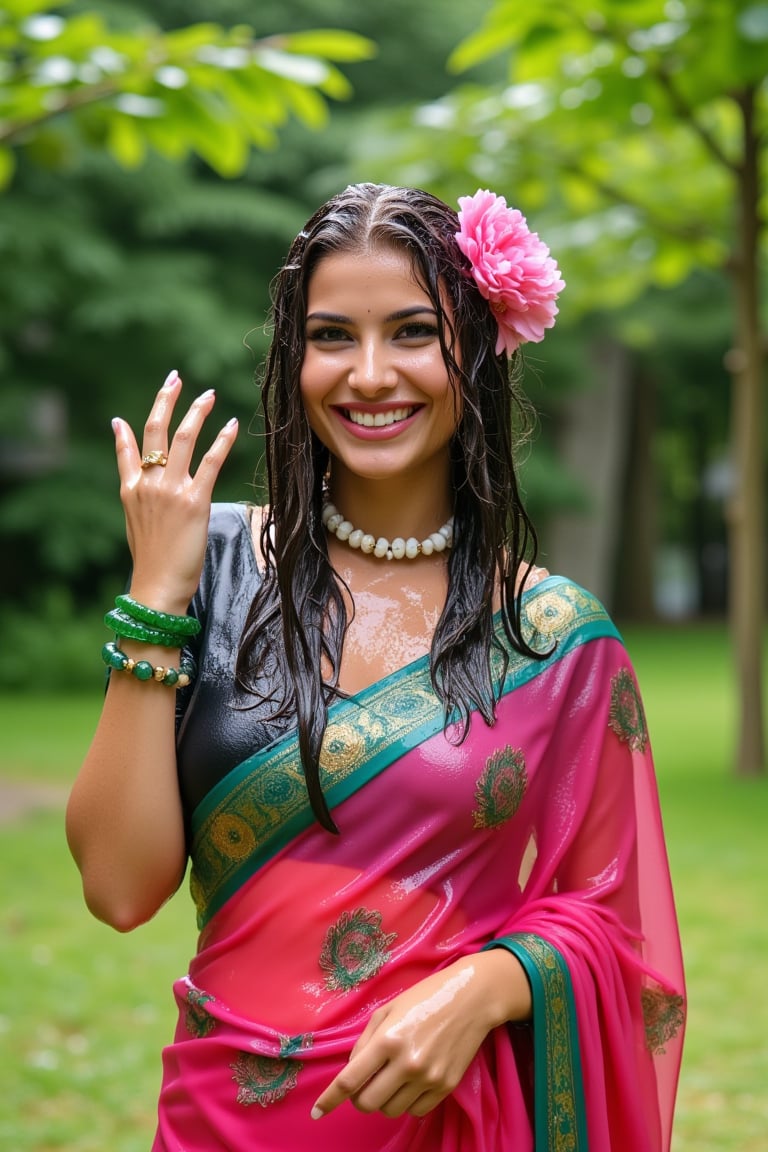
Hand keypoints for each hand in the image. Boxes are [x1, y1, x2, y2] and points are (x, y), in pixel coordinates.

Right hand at [112, 369, 237, 612]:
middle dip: (166, 400)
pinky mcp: (194, 501)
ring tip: (208, 395)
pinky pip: (210, 462)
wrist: (157, 585)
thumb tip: (129, 466)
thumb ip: (132, 484)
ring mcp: (170, 491)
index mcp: (131, 488)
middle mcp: (148, 484)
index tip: (155, 396)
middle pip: (156, 432)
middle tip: (177, 377)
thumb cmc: (151, 558)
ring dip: (196, 413)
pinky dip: (221, 441)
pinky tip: (232, 425)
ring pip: (183, 439)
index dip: (139, 418)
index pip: (129, 447)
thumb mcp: (134, 520)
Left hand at [311, 949, 528, 1120]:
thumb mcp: (388, 1010)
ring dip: (383, 1099)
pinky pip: (415, 1111)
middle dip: (358, 1098)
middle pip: (368, 1103)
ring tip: (391, 1076)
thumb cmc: (425, 997)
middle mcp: (407, 1063)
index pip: (350, 1080)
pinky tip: (410, 1081)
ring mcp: (428, 1078)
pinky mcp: (445, 1087)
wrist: (471, 999)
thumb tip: (352, 1073)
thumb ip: (366, 1042)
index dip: (330, 1099)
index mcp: (388, 1039)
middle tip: (364, 1082)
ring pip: (390, 1110)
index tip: (317, 1112)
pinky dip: (406, 1102)